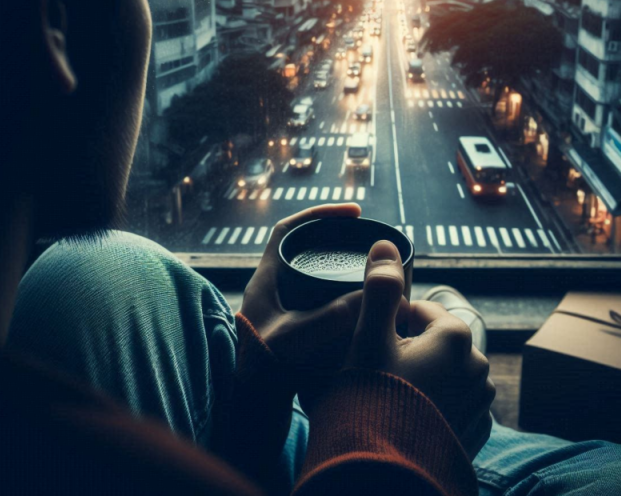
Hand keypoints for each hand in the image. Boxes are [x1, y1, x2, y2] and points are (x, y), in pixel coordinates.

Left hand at [241, 204, 366, 384]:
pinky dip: (347, 294)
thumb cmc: (259, 373)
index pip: (288, 229)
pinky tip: (366, 303)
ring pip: (317, 274)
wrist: (248, 408)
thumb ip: (328, 320)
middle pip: (306, 248)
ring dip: (343, 267)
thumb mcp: (294, 341)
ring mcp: (286, 309)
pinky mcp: (298, 328)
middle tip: (368, 240)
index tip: (353, 212)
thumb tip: (366, 297)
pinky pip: (325, 298)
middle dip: (338, 239)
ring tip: (372, 268)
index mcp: (267, 280)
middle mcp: (274, 290)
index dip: (319, 214)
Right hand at [346, 241, 494, 458]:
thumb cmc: (371, 404)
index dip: (385, 323)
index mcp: (455, 336)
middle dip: (404, 352)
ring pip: (443, 374)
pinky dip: (432, 406)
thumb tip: (387, 244)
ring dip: (419, 379)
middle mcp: (477, 366)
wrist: (385, 474)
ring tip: (387, 399)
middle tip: (371, 375)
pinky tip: (405, 419)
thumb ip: (380, 289)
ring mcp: (480, 403)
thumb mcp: (367, 341)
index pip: (418, 310)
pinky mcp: (475, 432)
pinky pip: (451, 406)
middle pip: (432, 342)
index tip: (364, 346)